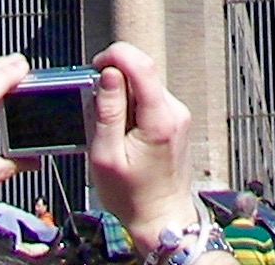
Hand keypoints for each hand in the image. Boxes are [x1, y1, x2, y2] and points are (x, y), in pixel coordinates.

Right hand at [88, 43, 205, 244]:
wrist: (161, 219)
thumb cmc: (132, 196)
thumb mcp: (106, 157)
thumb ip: (107, 112)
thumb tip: (110, 73)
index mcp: (160, 119)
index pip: (143, 65)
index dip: (116, 56)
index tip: (96, 68)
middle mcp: (175, 112)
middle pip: (142, 73)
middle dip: (115, 82)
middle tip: (98, 109)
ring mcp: (178, 115)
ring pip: (144, 86)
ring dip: (123, 98)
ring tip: (112, 131)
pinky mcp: (175, 120)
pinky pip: (149, 100)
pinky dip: (132, 108)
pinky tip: (125, 134)